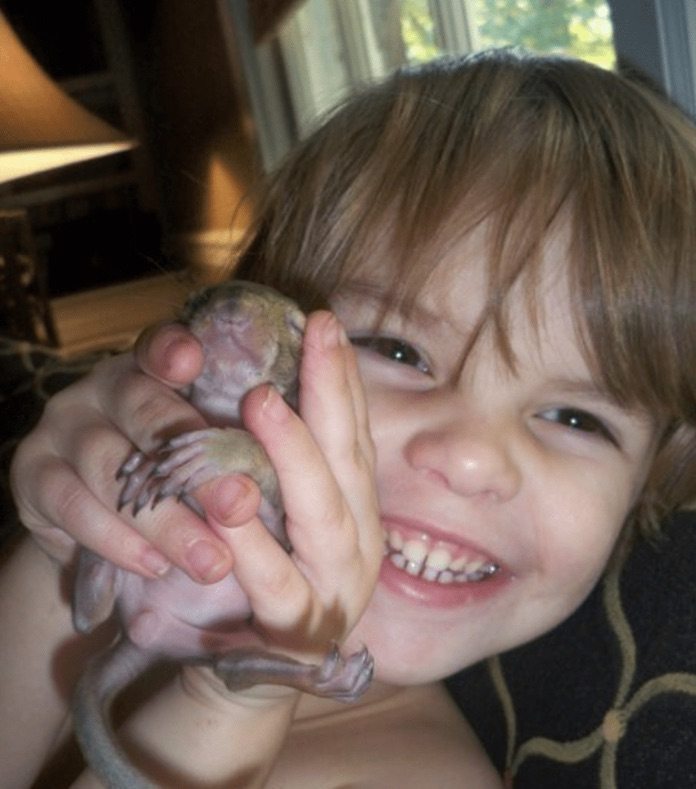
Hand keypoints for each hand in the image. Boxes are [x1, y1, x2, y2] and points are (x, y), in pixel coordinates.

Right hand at [10, 322, 251, 581]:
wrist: (98, 524)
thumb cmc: (170, 481)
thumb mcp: (200, 461)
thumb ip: (225, 455)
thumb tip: (260, 486)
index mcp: (152, 370)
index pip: (158, 345)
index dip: (171, 349)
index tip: (191, 361)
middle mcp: (104, 387)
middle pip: (144, 412)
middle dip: (197, 465)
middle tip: (240, 505)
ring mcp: (63, 426)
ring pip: (110, 467)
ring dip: (165, 520)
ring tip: (211, 560)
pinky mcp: (34, 474)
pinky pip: (74, 506)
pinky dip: (120, 541)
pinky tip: (157, 565)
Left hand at [206, 311, 382, 657]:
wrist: (250, 671)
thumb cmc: (268, 573)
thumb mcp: (287, 511)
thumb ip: (292, 460)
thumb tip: (274, 378)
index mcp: (356, 510)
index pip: (356, 434)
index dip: (344, 378)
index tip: (327, 323)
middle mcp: (357, 542)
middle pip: (349, 460)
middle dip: (332, 394)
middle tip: (316, 334)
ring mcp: (334, 588)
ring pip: (321, 515)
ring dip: (294, 454)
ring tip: (262, 400)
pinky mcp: (296, 630)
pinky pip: (275, 583)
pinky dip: (253, 541)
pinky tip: (231, 500)